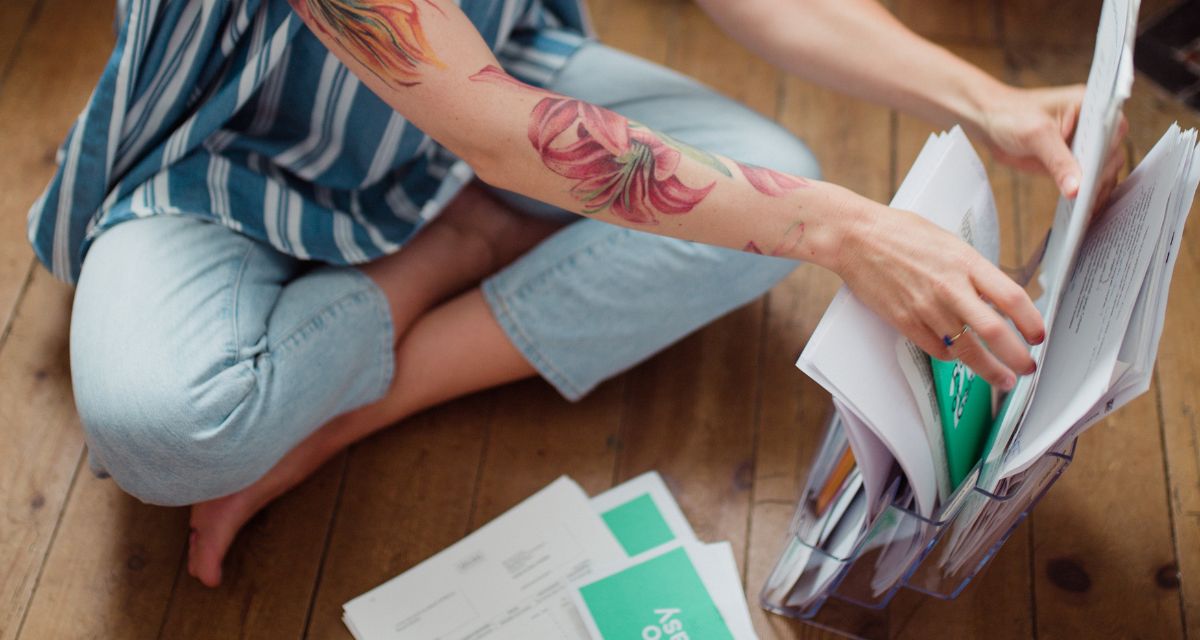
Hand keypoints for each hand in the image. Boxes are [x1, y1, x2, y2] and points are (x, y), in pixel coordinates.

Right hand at [836, 205, 1044, 389]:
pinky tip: (958, 357)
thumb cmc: (900, 233)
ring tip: (1003, 378)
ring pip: (967, 350)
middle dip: (1018, 356)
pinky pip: (937, 350)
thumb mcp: (948, 242)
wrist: (856, 238)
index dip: (1031, 321)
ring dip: (989, 369)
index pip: (1011, 297)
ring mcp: (926, 307)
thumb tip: (996, 295)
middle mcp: (949, 287)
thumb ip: (973, 269)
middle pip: (995, 332)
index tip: (1038, 335)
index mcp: (965, 262)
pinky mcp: (905, 321)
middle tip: (1028, 367)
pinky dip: (952, 357)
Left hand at [974, 85, 1126, 207]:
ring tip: (1087, 213)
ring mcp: (1084, 144)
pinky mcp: (1072, 161)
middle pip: (1110, 156)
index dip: (1107, 157)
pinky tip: (1081, 211)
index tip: (1096, 179)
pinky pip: (1085, 180)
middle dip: (1101, 179)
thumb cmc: (1011, 115)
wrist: (990, 122)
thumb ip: (1058, 161)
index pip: (1112, 133)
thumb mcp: (1036, 136)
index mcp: (1091, 105)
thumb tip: (1077, 188)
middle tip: (1089, 203)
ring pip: (1102, 171)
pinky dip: (1085, 195)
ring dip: (1096, 191)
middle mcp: (1093, 124)